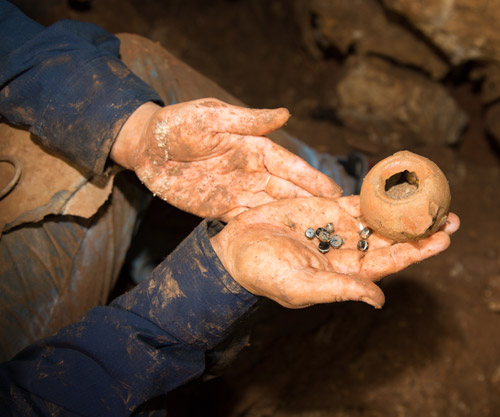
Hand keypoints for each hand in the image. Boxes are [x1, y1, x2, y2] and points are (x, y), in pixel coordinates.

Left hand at [111, 99, 341, 220]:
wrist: (147, 148)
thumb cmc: (177, 125)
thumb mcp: (211, 117)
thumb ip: (248, 120)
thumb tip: (286, 114)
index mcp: (253, 147)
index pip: (289, 166)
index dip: (312, 179)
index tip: (335, 192)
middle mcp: (250, 171)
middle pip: (286, 191)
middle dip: (310, 205)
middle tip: (337, 221)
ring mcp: (236, 192)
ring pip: (270, 209)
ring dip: (291, 221)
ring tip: (316, 236)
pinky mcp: (219, 208)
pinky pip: (246, 221)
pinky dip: (263, 230)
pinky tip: (279, 242)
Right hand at [210, 196, 459, 308]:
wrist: (237, 248)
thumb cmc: (264, 273)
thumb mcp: (300, 286)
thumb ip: (340, 290)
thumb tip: (379, 299)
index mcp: (345, 272)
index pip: (388, 262)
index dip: (416, 251)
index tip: (442, 239)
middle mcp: (346, 250)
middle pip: (390, 239)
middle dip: (418, 229)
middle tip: (450, 216)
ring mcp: (335, 228)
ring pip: (377, 218)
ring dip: (403, 210)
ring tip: (430, 197)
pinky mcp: (323, 208)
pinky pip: (355, 200)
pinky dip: (375, 194)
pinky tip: (395, 186)